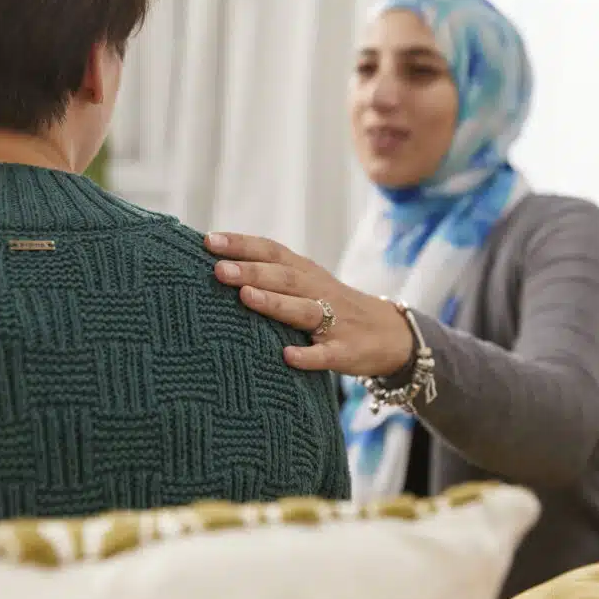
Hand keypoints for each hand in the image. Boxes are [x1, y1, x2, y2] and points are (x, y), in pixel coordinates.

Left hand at [205, 232, 412, 375]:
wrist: (390, 333)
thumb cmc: (333, 306)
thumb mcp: (307, 283)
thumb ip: (271, 273)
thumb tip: (217, 262)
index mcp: (305, 273)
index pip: (272, 251)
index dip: (242, 245)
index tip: (208, 241)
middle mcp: (318, 292)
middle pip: (284, 278)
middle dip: (251, 271)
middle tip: (218, 269)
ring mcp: (334, 322)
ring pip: (303, 310)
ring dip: (274, 303)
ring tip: (245, 296)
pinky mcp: (345, 351)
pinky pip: (325, 355)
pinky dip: (307, 356)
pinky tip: (287, 357)